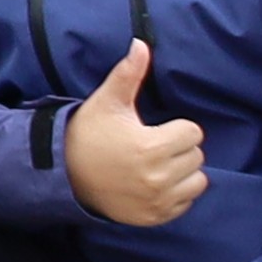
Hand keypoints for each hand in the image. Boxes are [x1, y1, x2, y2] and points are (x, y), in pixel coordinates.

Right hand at [63, 37, 208, 228]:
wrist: (63, 174)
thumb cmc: (88, 133)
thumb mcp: (107, 102)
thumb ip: (128, 74)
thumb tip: (142, 44)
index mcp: (151, 147)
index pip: (193, 133)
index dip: (174, 128)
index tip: (153, 129)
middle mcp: (158, 177)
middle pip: (196, 156)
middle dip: (178, 149)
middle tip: (151, 147)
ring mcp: (158, 200)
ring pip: (197, 181)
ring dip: (182, 172)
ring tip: (156, 165)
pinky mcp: (156, 217)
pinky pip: (186, 202)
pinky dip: (176, 193)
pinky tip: (153, 183)